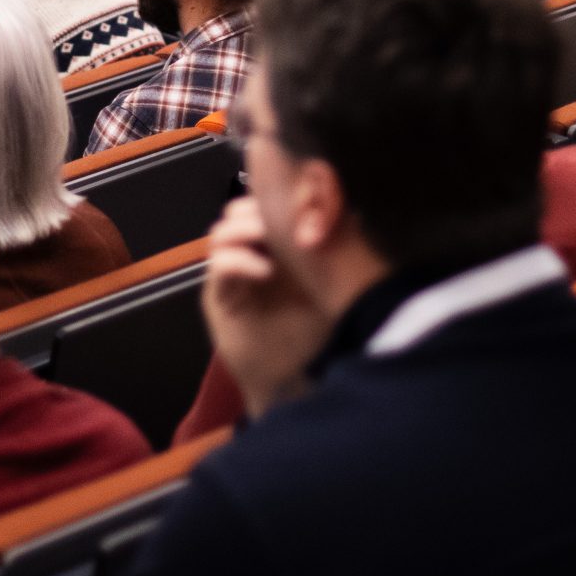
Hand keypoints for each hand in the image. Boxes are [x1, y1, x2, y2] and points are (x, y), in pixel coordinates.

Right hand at [201, 199, 332, 416]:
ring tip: (270, 237)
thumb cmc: (314, 335)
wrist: (291, 382)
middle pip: (240, 210)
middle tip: (280, 215)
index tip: (299, 193)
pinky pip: (219, 266)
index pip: (266, 204)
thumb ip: (338, 252)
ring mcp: (232, 274)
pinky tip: (264, 269)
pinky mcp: (219, 296)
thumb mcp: (332, 288)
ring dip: (245, 228)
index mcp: (277, 246)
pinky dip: (238, 260)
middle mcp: (251, 254)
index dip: (276, 194)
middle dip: (258, 207)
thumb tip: (356, 213)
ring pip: (223, 232)